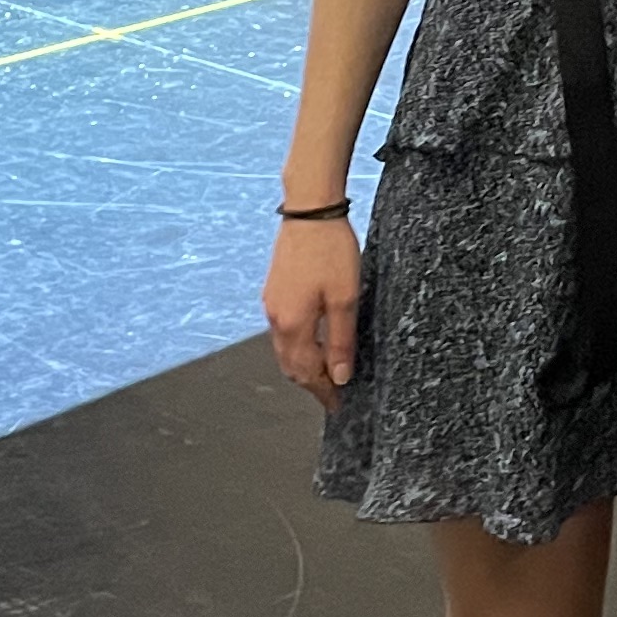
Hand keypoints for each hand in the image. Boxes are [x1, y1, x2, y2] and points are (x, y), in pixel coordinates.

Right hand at [264, 212, 361, 405]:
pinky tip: (314, 341)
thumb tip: (339, 377)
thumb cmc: (331, 251)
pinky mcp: (274, 290)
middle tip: (333, 393)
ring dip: (304, 365)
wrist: (309, 211)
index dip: (322, 392)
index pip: (306, 372)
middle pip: (291, 365)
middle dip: (312, 382)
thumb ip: (341, 341)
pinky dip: (298, 345)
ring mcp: (271, 304)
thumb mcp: (345, 298)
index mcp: (293, 325)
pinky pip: (283, 331)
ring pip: (285, 349)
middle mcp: (276, 319)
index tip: (337, 405)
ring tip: (327, 371)